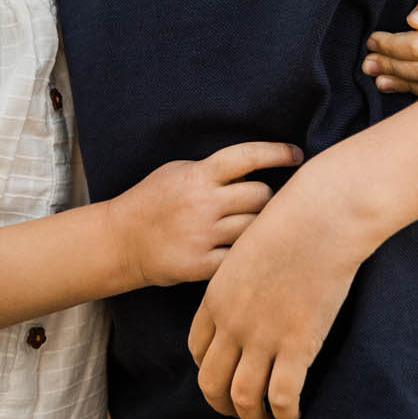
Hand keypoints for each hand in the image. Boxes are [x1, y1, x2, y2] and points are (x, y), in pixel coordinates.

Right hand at [114, 141, 301, 289]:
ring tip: (252, 228)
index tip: (296, 155)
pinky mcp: (200, 265)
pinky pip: (240, 258)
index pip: (247, 157)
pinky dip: (246, 254)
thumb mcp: (177, 171)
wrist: (120, 240)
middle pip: (260, 196)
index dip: (277, 153)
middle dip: (267, 198)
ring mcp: (202, 236)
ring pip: (255, 228)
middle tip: (262, 204)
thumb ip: (212, 169)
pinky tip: (245, 253)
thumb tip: (254, 164)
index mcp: (198, 176)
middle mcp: (203, 204)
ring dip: (259, 227)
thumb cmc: (152, 200)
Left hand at [187, 181, 357, 418]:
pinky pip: (282, 397)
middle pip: (212, 381)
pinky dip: (285, 414)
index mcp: (216, 297)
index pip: (197, 349)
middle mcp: (232, 323)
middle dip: (223, 404)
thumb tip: (253, 294)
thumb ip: (244, 278)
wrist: (321, 217)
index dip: (209, 369)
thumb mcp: (250, 249)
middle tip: (240, 411)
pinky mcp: (297, 344)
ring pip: (243, 398)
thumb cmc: (293, 221)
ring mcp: (263, 336)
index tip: (226, 376)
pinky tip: (293, 414)